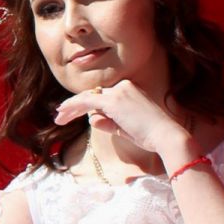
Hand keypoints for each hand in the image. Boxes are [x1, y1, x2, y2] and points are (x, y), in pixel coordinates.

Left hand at [53, 80, 192, 161]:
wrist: (166, 136)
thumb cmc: (151, 135)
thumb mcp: (125, 128)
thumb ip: (108, 122)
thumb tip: (92, 119)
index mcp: (130, 90)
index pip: (102, 95)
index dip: (85, 104)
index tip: (72, 113)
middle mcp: (123, 87)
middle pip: (92, 94)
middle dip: (73, 106)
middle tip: (59, 116)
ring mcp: (118, 92)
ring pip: (86, 97)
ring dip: (70, 108)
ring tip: (58, 119)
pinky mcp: (113, 101)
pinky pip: (86, 102)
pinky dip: (72, 108)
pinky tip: (62, 115)